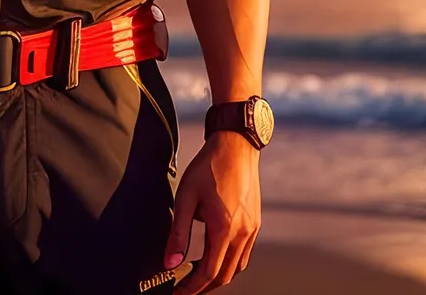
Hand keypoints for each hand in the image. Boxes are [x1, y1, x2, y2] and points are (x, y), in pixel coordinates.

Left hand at [162, 131, 260, 290]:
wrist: (236, 145)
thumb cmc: (209, 166)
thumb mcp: (186, 196)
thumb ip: (178, 232)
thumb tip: (169, 263)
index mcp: (224, 228)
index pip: (208, 272)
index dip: (192, 287)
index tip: (178, 292)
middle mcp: (242, 233)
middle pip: (225, 276)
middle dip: (204, 286)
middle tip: (185, 288)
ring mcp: (252, 229)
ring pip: (237, 267)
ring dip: (218, 276)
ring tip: (197, 275)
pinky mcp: (255, 223)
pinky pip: (244, 254)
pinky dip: (230, 262)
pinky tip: (216, 255)